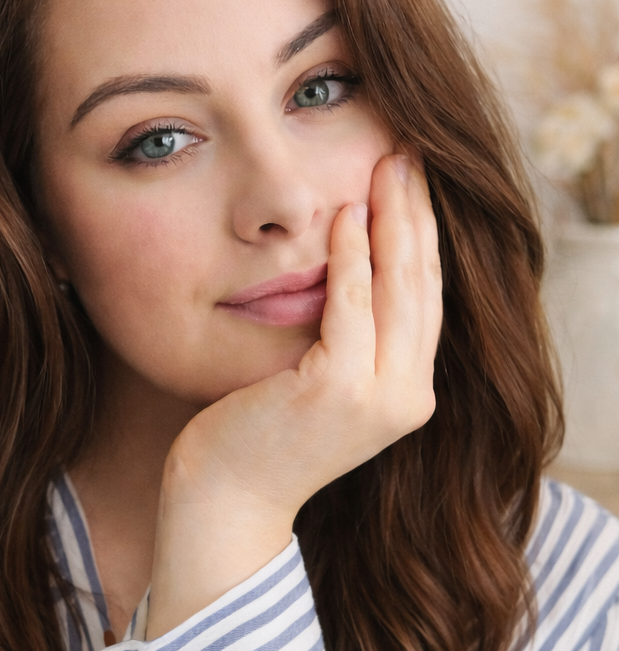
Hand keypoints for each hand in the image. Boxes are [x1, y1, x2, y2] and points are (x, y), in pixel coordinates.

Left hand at [145, 154, 442, 638]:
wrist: (225, 496)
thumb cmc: (256, 432)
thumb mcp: (316, 378)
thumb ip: (344, 334)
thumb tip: (345, 261)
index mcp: (407, 392)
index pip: (426, 297)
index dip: (424, 236)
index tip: (412, 181)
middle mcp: (408, 397)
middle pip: (422, 285)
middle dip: (417, 214)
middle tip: (409, 154)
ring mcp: (380, 397)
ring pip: (396, 289)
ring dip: (392, 221)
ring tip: (386, 166)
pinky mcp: (341, 390)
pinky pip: (351, 306)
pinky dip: (350, 258)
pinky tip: (344, 216)